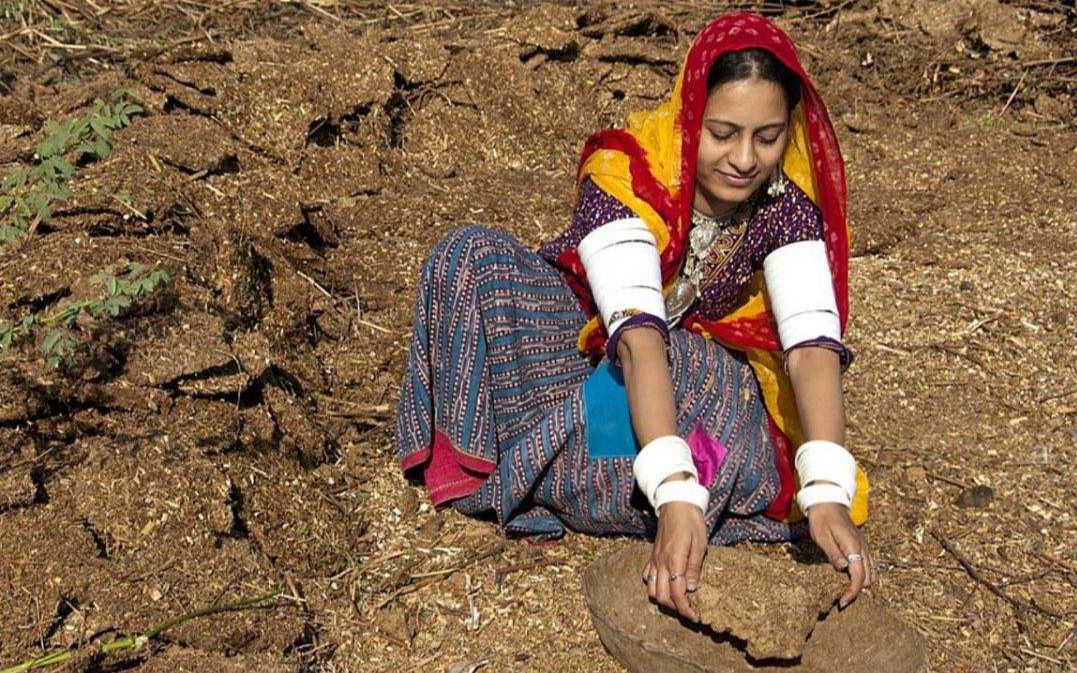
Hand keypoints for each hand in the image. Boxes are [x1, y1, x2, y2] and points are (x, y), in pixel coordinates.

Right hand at [641, 500, 707, 621]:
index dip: (685, 609)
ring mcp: (654, 560)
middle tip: (689, 611)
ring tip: (677, 600)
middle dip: (675, 609)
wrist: (675, 503)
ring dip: (663, 599)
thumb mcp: (699, 543)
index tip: (695, 616)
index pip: (677, 594)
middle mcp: (660, 563)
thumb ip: (694, 567)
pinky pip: (647, 577)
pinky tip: (665, 584)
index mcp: (674, 561)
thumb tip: (691, 589)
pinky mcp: (651, 556)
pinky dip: (654, 586)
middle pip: (662, 597)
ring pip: (652, 590)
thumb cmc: (691, 522)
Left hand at [807, 502, 874, 606]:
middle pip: (868, 578)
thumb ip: (833, 553)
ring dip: (860, 584)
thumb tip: (844, 569)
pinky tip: (850, 578)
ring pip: (871, 573)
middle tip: (840, 598)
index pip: (859, 576)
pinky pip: (868, 565)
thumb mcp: (822, 536)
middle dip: (856, 590)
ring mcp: (864, 547)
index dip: (852, 592)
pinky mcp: (862, 546)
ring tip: (844, 590)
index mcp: (853, 546)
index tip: (842, 602)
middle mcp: (863, 548)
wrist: (828, 502)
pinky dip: (862, 575)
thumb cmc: (821, 519)